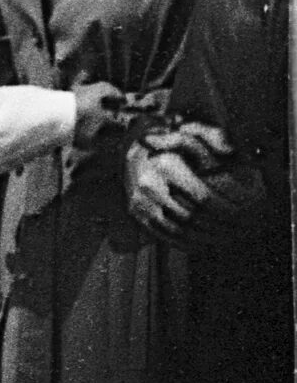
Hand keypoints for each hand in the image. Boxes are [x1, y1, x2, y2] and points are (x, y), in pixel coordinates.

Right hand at [128, 124, 244, 241]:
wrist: (135, 154)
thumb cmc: (174, 149)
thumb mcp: (192, 139)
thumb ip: (211, 139)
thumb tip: (228, 150)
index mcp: (165, 165)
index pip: (204, 198)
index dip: (228, 210)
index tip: (245, 215)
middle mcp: (148, 184)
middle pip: (193, 216)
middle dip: (220, 226)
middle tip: (241, 230)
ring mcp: (140, 201)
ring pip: (180, 230)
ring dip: (207, 238)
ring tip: (228, 238)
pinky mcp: (137, 213)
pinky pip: (166, 236)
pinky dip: (189, 243)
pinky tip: (207, 242)